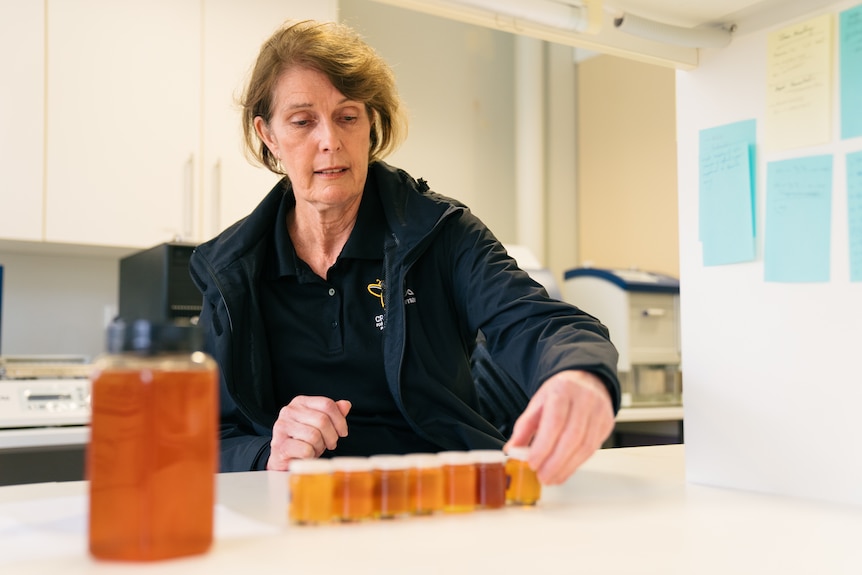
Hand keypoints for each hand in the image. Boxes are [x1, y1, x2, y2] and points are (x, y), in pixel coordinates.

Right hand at [266, 396, 351, 470]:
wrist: (284, 459)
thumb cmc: (304, 441)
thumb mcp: (320, 425)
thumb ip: (332, 414)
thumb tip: (346, 405)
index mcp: (300, 402)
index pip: (327, 404)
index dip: (340, 420)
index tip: (342, 432)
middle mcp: (289, 411)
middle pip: (322, 420)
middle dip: (332, 436)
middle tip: (330, 444)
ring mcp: (282, 427)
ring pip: (314, 435)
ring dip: (320, 447)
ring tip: (315, 449)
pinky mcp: (279, 445)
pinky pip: (306, 449)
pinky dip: (311, 455)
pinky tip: (306, 456)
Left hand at [504, 370, 613, 484]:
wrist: (586, 380)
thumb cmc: (561, 392)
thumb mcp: (538, 402)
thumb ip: (524, 426)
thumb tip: (512, 449)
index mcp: (563, 390)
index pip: (555, 421)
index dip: (544, 446)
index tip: (532, 463)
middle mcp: (585, 400)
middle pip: (572, 437)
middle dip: (555, 462)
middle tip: (542, 476)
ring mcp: (599, 412)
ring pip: (585, 446)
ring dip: (566, 467)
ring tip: (551, 478)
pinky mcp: (607, 425)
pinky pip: (592, 449)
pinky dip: (577, 464)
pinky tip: (564, 471)